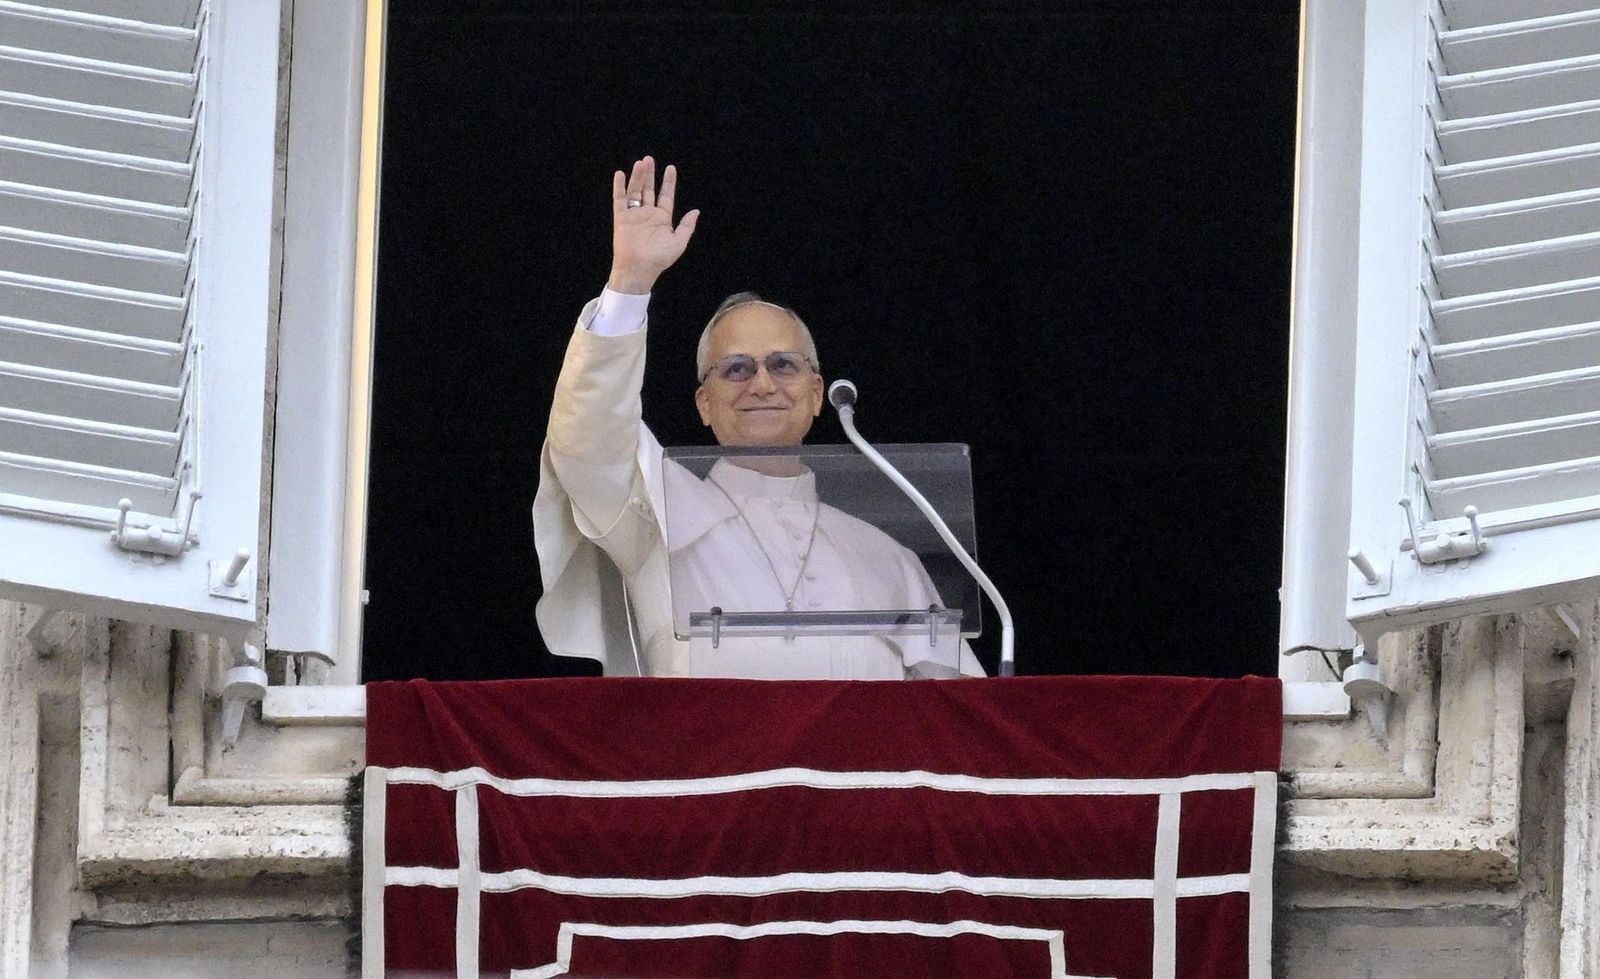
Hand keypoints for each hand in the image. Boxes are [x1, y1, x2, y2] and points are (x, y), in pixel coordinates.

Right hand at [608, 156, 699, 294]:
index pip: (665, 196)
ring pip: (636, 191)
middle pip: (649, 190)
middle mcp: (648, 214)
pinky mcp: (621, 218)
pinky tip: (620, 174)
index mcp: (662, 219)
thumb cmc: (659, 259)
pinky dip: (619, 187)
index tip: (670, 168)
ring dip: (638, 177)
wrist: (639, 269)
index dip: (668, 182)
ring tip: (641, 163)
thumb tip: (696, 211)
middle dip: (650, 175)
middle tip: (649, 159)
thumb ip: (687, 226)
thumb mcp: (679, 242)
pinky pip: (620, 199)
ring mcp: (634, 215)